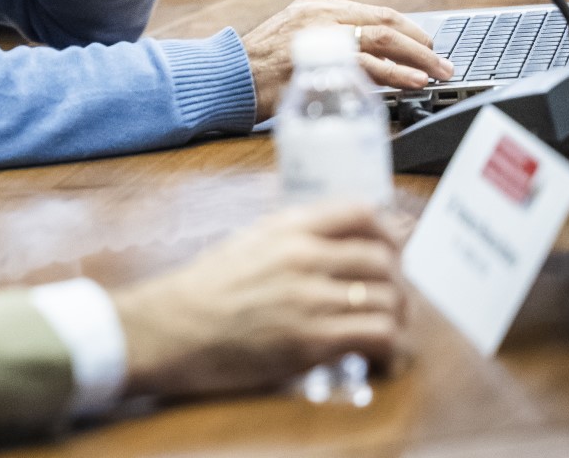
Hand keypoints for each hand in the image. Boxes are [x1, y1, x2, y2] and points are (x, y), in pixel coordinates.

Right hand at [111, 202, 407, 398]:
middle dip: (398, 282)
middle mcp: (303, 257)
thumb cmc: (203, 290)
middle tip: (392, 299)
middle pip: (384, 259)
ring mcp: (310, 299)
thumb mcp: (248, 242)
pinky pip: (379, 337)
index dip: (389, 229)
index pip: (361, 212)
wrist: (171, 329)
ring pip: (389, 300)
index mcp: (287, 228)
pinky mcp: (312, 341)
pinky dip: (391, 349)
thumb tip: (338, 239)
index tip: (394, 247)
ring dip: (397, 319)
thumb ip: (293, 236)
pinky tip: (380, 357)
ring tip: (388, 332)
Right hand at [242, 0, 454, 120]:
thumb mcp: (296, 36)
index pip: (377, 13)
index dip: (410, 30)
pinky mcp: (318, 61)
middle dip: (422, 44)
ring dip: (417, 60)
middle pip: (386, 24)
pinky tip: (411, 83)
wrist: (229, 77)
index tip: (429, 46)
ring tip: (437, 75)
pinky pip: (367, 66)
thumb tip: (372, 56)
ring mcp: (321, 37)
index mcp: (319, 5)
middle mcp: (323, 15)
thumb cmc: (261, 65)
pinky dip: (395, 74)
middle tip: (444, 64)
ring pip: (382, 41)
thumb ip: (330, 39)